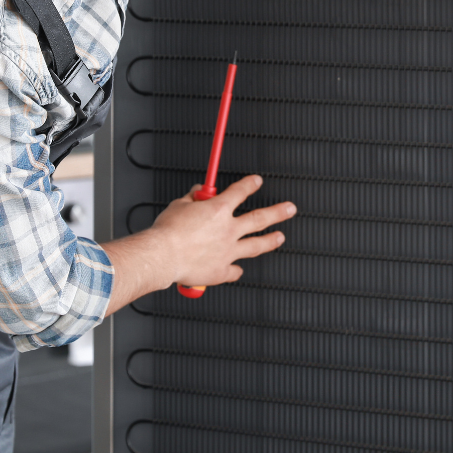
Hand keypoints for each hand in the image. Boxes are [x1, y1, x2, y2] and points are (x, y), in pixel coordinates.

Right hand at [102, 175, 294, 312]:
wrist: (162, 256)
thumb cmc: (167, 232)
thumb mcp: (179, 205)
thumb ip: (192, 198)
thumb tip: (198, 192)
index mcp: (218, 210)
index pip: (240, 191)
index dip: (250, 184)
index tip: (257, 181)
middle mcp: (228, 230)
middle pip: (259, 218)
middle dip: (278, 212)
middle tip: (290, 209)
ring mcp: (227, 251)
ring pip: (255, 245)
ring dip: (270, 240)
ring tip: (280, 237)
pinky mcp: (221, 270)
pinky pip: (234, 271)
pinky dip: (236, 270)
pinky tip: (238, 270)